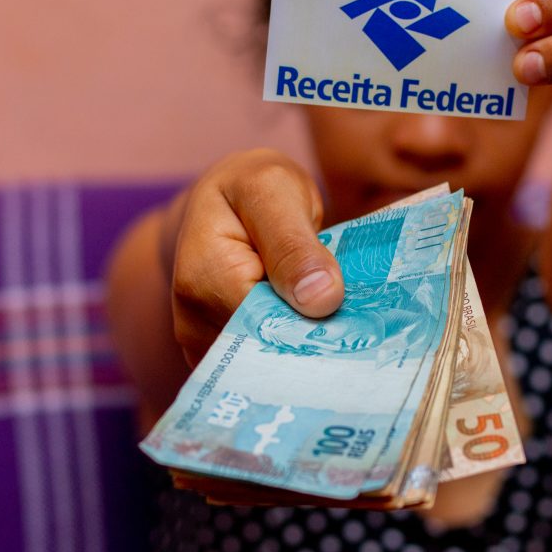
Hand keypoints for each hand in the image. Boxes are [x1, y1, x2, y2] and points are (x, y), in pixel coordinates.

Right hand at [163, 150, 343, 364]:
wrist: (226, 199)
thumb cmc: (252, 188)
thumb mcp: (275, 192)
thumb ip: (294, 245)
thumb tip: (322, 300)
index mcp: (203, 278)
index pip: (268, 324)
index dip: (314, 323)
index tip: (356, 317)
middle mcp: (193, 320)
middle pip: (267, 350)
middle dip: (312, 338)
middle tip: (359, 323)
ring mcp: (202, 342)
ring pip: (268, 362)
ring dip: (306, 345)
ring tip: (339, 321)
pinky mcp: (219, 354)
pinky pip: (262, 364)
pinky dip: (293, 350)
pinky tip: (318, 331)